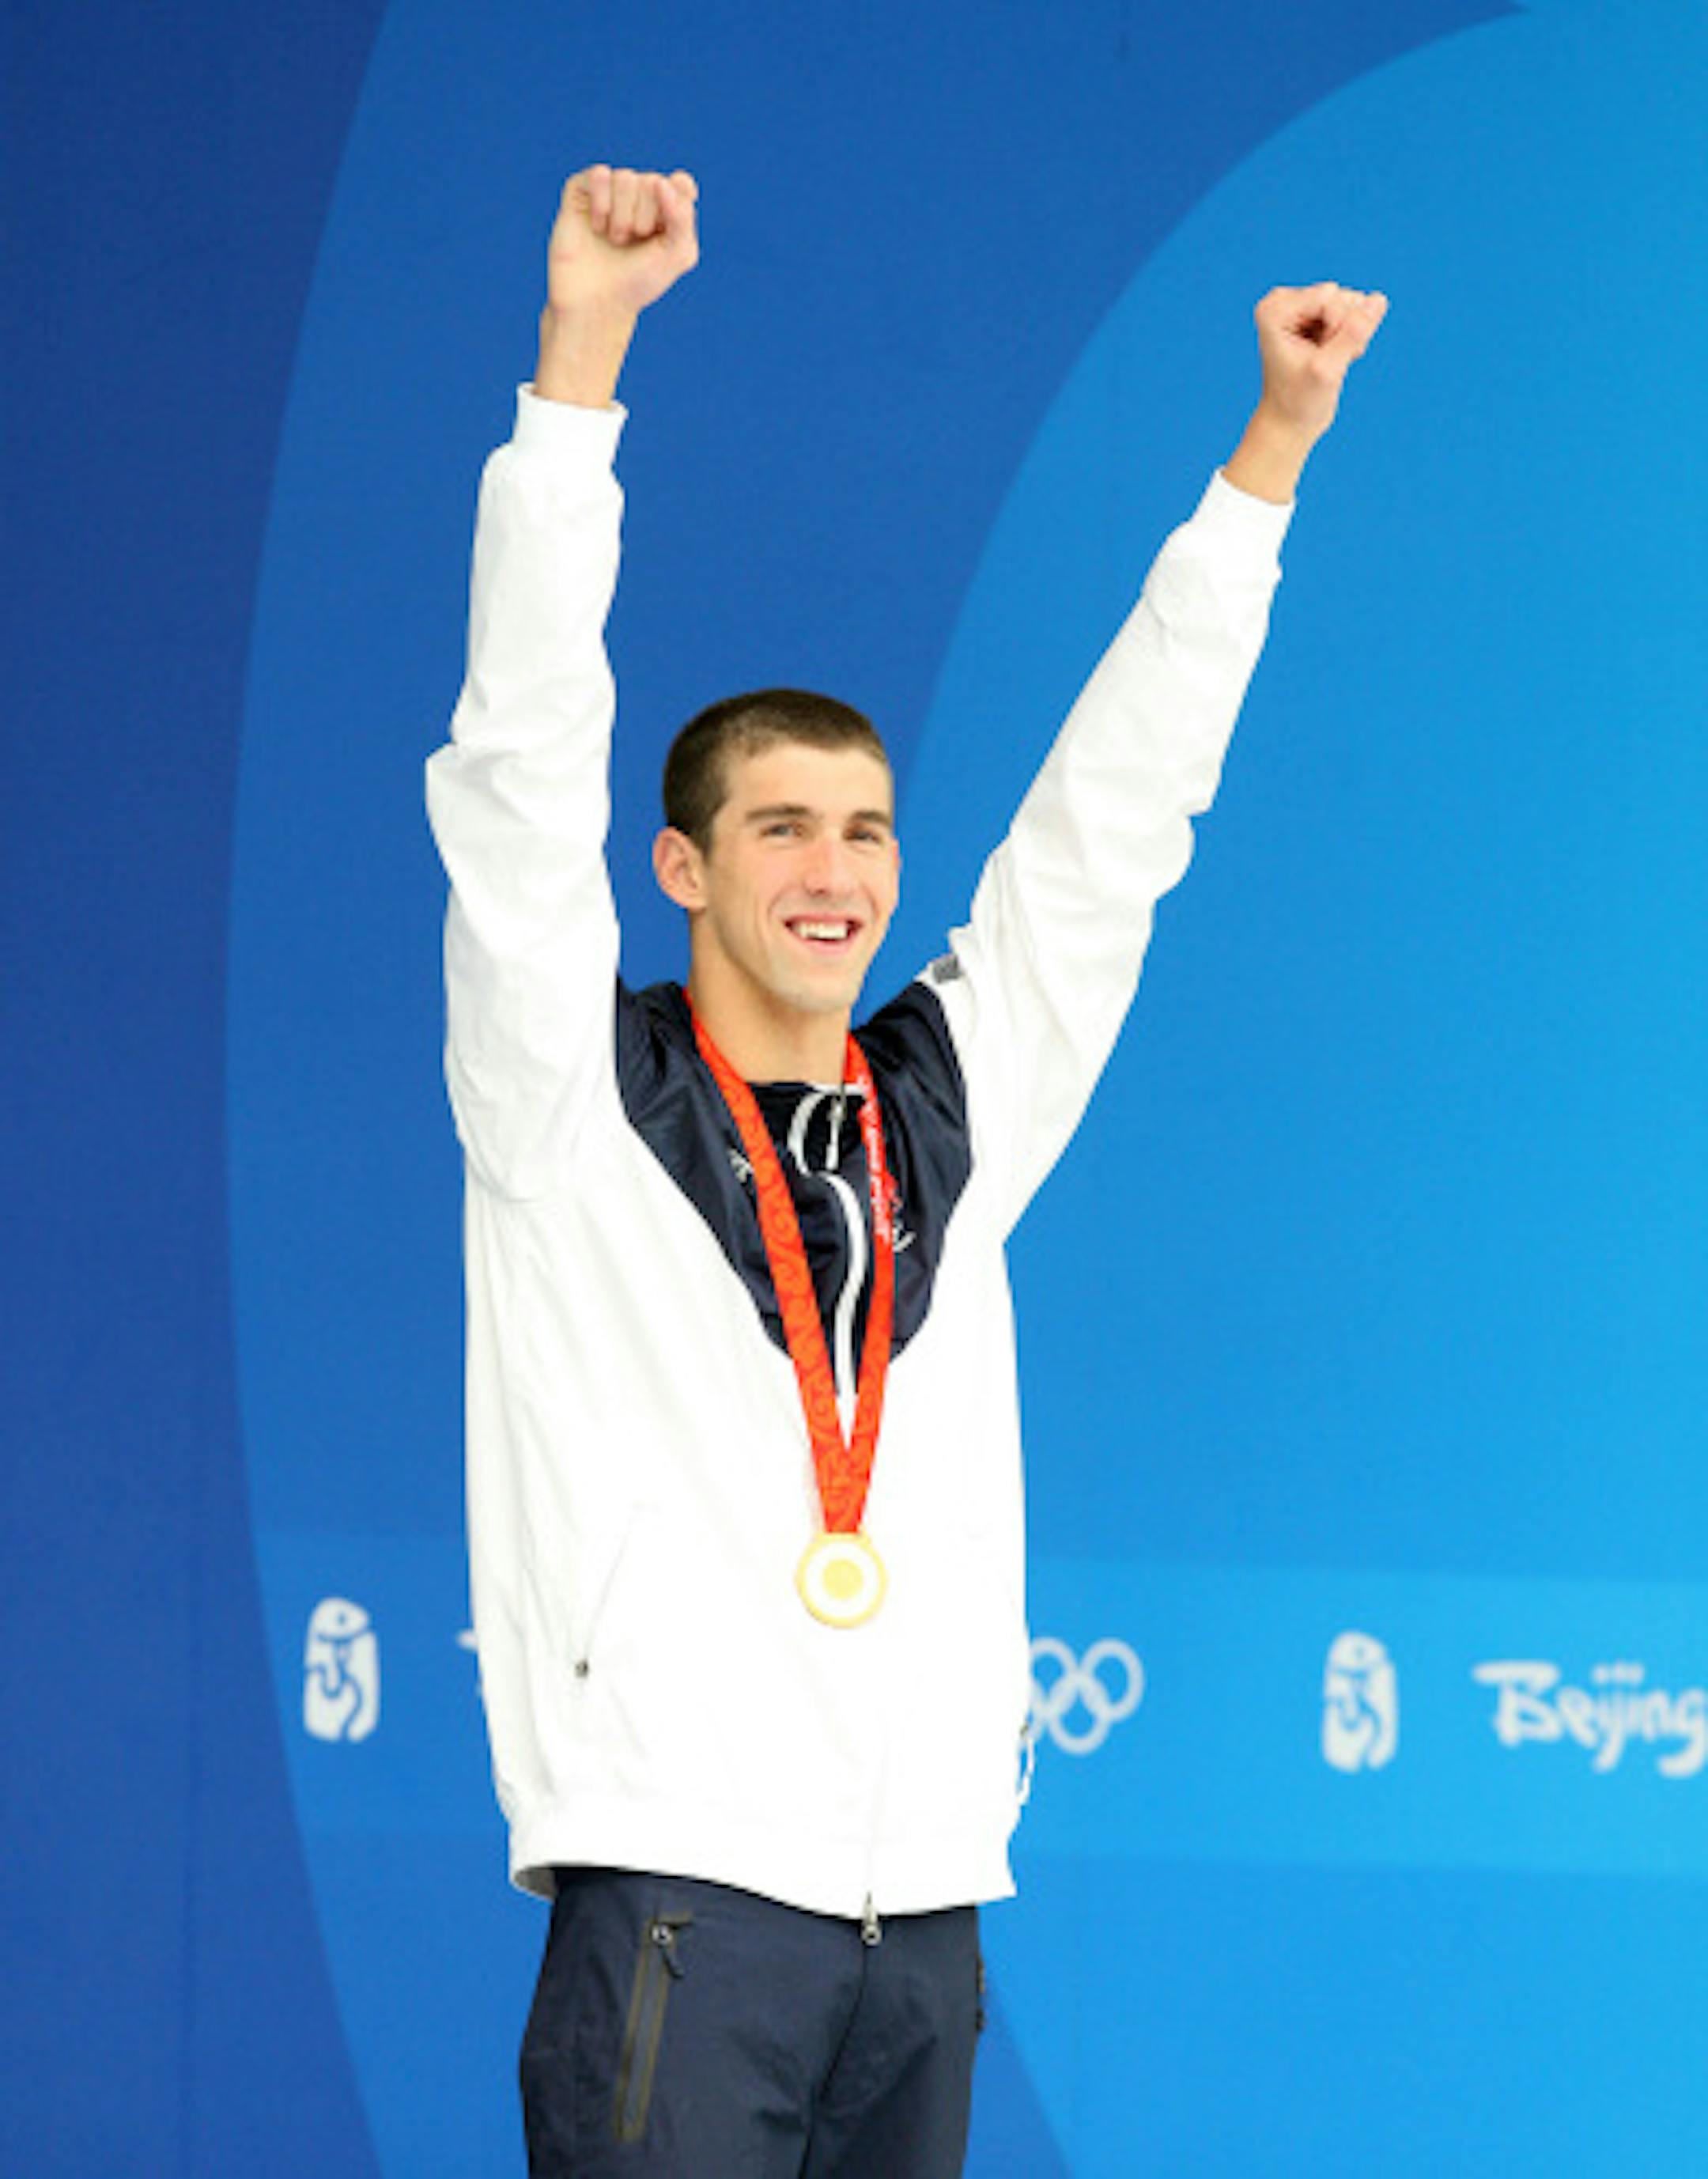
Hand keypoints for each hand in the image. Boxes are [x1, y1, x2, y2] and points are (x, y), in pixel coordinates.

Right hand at [547, 165, 699, 319]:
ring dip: (622, 217)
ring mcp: (610, 191)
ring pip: (625, 178)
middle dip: (645, 219)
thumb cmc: (637, 282)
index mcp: (665, 207)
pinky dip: (601, 204)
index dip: (675, 205)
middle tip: (633, 243)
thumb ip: (683, 218)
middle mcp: (639, 194)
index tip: (664, 233)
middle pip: (653, 181)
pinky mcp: (582, 190)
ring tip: (615, 240)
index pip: (681, 183)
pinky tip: (597, 227)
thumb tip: (661, 182)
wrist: (595, 302)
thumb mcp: (676, 256)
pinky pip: (599, 175)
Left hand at [1224, 283, 1388, 503]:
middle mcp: (1286, 300)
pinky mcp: (1319, 313)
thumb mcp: (1327, 369)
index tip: (1321, 357)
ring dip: (1351, 334)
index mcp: (1276, 309)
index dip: (1337, 329)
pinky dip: (1353, 336)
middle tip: (1328, 361)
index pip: (1330, 298)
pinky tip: (1337, 356)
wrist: (1291, 421)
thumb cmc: (1299, 401)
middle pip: (1341, 297)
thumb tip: (1379, 300)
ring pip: (1352, 303)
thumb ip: (1354, 333)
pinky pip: (1354, 311)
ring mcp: (1303, 305)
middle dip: (1345, 330)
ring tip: (1332, 360)